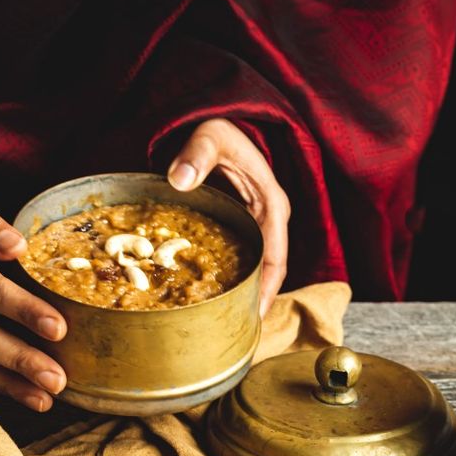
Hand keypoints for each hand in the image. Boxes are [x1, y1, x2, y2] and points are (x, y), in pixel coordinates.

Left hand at [167, 119, 289, 315]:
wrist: (216, 123)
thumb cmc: (219, 129)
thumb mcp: (211, 135)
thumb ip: (197, 154)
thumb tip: (179, 180)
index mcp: (272, 205)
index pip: (276, 257)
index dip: (267, 289)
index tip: (254, 316)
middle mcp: (268, 220)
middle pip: (267, 271)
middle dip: (254, 301)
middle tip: (234, 332)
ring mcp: (255, 225)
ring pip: (253, 268)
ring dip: (242, 294)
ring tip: (223, 325)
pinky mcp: (240, 227)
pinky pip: (239, 259)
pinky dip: (229, 279)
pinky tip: (210, 298)